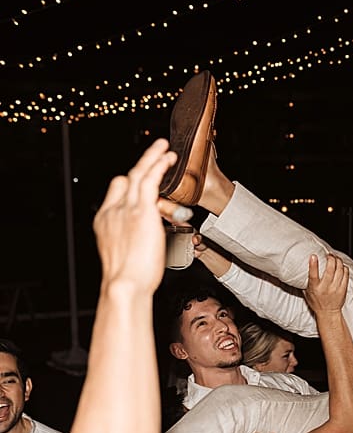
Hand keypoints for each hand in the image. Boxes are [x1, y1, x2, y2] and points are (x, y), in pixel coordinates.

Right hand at [95, 140, 183, 290]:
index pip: (116, 190)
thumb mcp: (124, 252)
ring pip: (138, 174)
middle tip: (156, 150)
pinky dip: (158, 166)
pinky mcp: (141, 211)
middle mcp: (113, 210)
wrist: (124, 284)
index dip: (128, 181)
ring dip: (152, 158)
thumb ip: (132, 237)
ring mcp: (125, 209)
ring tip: (165, 148)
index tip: (141, 175)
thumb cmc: (128, 277)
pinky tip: (168, 159)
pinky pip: (149, 181)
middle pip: (125, 178)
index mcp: (105, 220)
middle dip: (142, 163)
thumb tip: (145, 237)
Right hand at [303, 254, 349, 314]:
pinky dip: (344, 268)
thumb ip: (306, 281)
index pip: (313, 275)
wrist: (328, 312)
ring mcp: (335, 289)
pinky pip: (346, 275)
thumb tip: (301, 268)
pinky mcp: (343, 289)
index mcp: (315, 288)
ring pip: (339, 270)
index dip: (313, 265)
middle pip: (330, 270)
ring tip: (336, 258)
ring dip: (338, 261)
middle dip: (330, 259)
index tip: (313, 256)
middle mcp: (325, 288)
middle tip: (329, 255)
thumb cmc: (316, 302)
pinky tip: (342, 265)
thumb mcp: (307, 292)